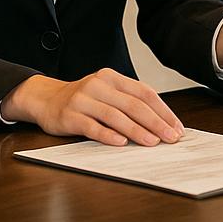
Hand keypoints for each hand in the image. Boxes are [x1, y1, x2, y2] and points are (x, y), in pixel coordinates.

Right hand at [0, 69, 184, 147]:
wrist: (46, 99)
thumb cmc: (84, 100)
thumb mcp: (106, 93)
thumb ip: (128, 102)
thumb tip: (160, 122)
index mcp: (113, 78)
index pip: (144, 92)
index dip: (163, 110)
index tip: (176, 126)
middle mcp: (99, 85)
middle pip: (133, 104)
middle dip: (156, 122)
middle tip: (170, 137)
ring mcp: (83, 99)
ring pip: (116, 116)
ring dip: (137, 131)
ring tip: (152, 142)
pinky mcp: (70, 116)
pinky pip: (93, 127)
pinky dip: (108, 135)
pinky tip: (121, 143)